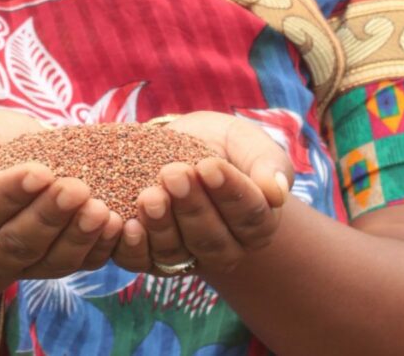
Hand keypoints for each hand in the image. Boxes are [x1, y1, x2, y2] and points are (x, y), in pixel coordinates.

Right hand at [0, 109, 122, 281]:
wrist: (9, 158)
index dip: (10, 193)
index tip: (41, 172)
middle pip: (17, 241)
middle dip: (49, 216)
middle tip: (77, 190)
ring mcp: (20, 263)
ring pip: (48, 261)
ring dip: (77, 237)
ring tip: (100, 211)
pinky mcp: (53, 263)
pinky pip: (76, 265)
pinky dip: (98, 249)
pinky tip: (116, 226)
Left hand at [112, 112, 292, 276]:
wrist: (182, 146)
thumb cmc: (224, 145)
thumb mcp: (248, 142)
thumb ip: (268, 163)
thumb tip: (276, 192)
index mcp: (257, 224)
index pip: (248, 215)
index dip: (229, 192)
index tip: (209, 166)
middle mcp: (225, 249)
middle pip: (210, 238)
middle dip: (191, 206)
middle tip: (174, 173)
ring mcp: (187, 256)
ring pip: (176, 252)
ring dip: (161, 224)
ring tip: (149, 195)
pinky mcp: (150, 256)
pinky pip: (141, 261)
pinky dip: (132, 248)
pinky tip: (127, 226)